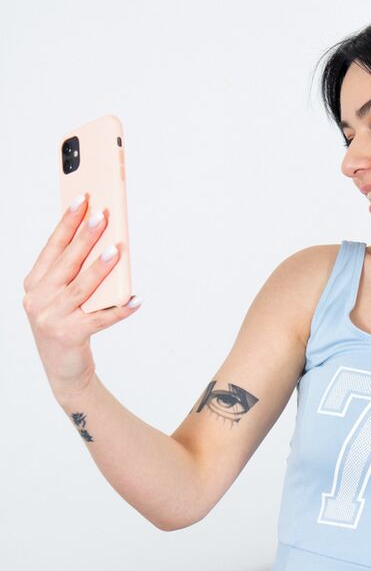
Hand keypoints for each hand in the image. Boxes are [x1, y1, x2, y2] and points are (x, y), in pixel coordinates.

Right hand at [22, 194, 139, 399]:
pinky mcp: (69, 336)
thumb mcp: (61, 295)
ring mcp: (51, 318)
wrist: (63, 370)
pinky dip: (119, 309)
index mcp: (34, 283)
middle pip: (67, 262)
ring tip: (118, 249)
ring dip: (101, 267)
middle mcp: (38, 299)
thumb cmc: (65, 324)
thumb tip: (104, 240)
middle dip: (86, 236)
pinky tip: (136, 299)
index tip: (82, 200)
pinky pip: (100, 318)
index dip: (67, 222)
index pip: (53, 247)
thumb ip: (74, 272)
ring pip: (82, 287)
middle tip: (102, 215)